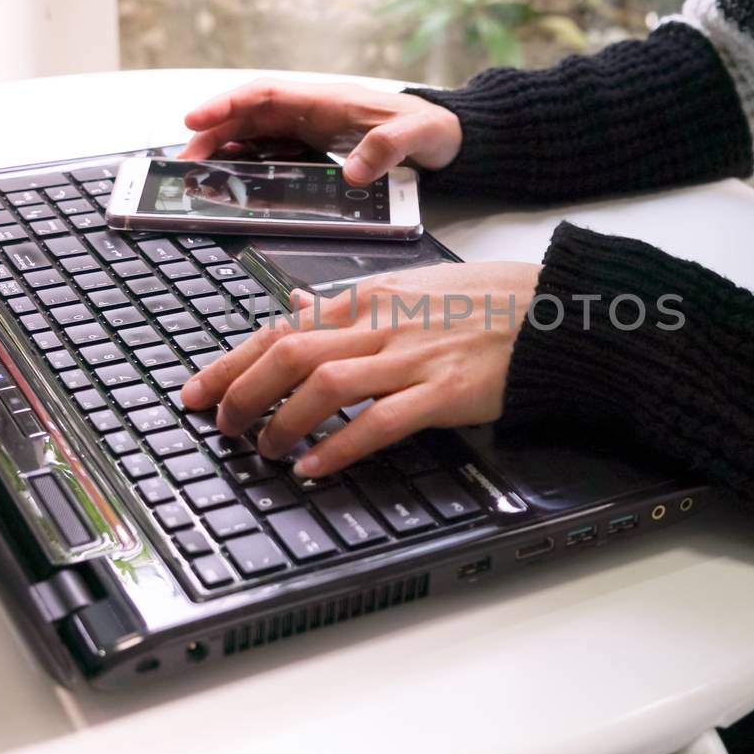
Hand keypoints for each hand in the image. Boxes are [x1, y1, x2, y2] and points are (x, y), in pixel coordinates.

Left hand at [180, 262, 540, 476]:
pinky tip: (315, 466)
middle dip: (243, 391)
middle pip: (290, 352)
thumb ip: (353, 304)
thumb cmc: (488, 300)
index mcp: (371, 296)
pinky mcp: (444, 391)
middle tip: (220, 424)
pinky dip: (340, 445)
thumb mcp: (412, 287)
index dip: (232, 360)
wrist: (555, 309)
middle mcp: (383, 323)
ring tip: (263, 448)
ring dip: (283, 419)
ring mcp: (412, 357)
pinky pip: (379, 420)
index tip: (198, 389)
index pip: (282, 326)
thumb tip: (298, 308)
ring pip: (324, 383)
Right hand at [182, 78, 462, 186]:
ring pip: (255, 133)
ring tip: (199, 171)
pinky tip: (234, 178)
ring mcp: (312, 128)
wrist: (448, 134)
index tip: (195, 119)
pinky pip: (273, 151)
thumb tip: (353, 175)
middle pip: (249, 115)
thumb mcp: (417, 137)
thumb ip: (386, 150)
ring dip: (225, 148)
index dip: (227, 105)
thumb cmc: (432, 128)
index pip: (265, 95)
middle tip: (185, 160)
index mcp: (327, 100)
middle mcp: (312, 110)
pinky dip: (249, 162)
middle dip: (212, 132)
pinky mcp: (317, 146)